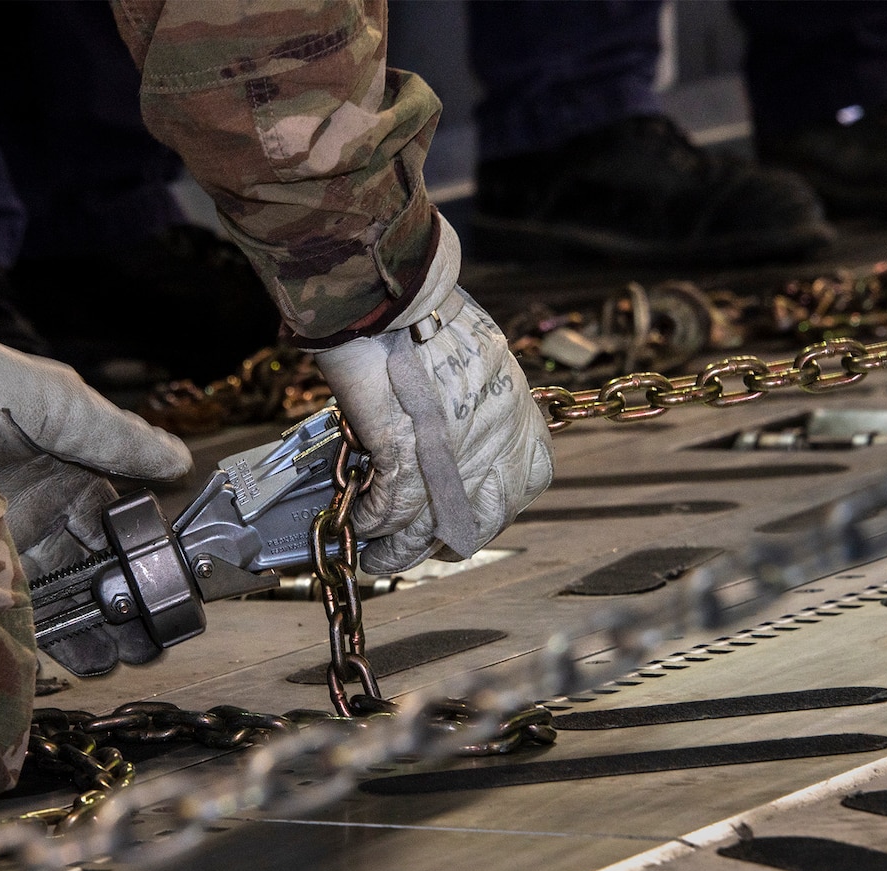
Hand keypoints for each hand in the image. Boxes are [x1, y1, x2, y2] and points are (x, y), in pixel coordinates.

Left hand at [0, 287, 191, 673]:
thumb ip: (122, 442)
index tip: (168, 592)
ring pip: (58, 595)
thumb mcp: (69, 410)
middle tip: (148, 644)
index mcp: (73, 481)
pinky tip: (63, 655)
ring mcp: (8, 542)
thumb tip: (182, 464)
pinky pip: (11, 602)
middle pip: (92, 573)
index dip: (143, 562)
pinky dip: (39, 630)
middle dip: (121, 608)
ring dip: (88, 629)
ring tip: (116, 661)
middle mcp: (44, 516)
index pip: (117, 532)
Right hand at [311, 217, 552, 573]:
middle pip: (481, 523)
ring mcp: (446, 459)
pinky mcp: (398, 458)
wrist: (395, 295)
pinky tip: (359, 526)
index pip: (527, 483)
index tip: (472, 508)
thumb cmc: (430, 314)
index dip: (497, 505)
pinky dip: (369, 526)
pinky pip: (384, 514)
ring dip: (397, 553)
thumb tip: (459, 424)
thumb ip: (480, 399)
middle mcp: (492, 448)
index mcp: (519, 418)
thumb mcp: (480, 358)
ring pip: (424, 533)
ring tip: (379, 559)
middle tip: (427, 544)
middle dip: (451, 541)